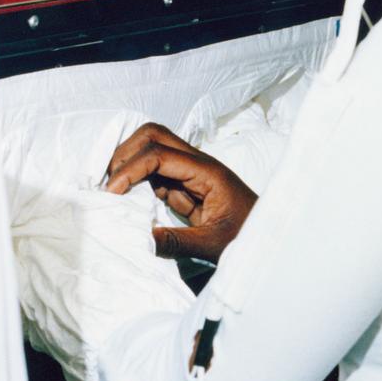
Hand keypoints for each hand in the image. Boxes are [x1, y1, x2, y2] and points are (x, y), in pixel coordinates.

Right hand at [105, 123, 256, 261]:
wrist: (271, 237)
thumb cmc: (248, 237)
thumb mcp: (214, 245)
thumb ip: (178, 243)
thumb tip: (139, 240)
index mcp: (206, 171)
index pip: (159, 153)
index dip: (131, 168)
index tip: (113, 193)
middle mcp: (197, 163)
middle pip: (154, 135)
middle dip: (126, 154)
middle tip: (110, 187)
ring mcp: (190, 171)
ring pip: (152, 148)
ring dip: (129, 164)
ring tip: (114, 193)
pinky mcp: (185, 184)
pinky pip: (155, 172)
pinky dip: (137, 180)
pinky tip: (128, 201)